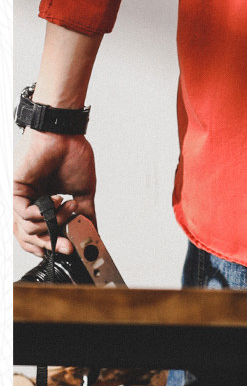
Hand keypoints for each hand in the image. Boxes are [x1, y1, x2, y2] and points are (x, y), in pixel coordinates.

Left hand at [13, 132, 96, 255]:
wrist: (65, 135)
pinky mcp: (14, 190)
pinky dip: (43, 213)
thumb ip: (84, 213)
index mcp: (43, 203)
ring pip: (27, 229)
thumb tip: (93, 231)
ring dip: (53, 223)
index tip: (67, 249)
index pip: (39, 233)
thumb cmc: (73, 155)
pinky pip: (24, 214)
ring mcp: (21, 197)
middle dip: (50, 244)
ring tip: (68, 206)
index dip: (50, 246)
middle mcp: (30, 202)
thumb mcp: (83, 191)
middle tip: (67, 246)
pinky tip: (56, 200)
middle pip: (30, 237)